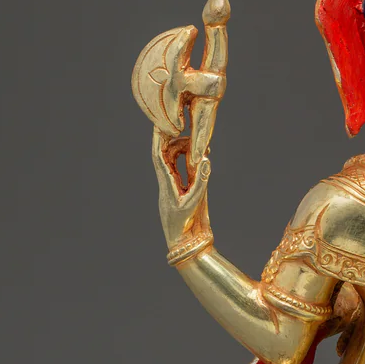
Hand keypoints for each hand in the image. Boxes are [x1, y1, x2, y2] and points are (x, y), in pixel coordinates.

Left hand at [151, 128, 211, 248]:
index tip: (160, 122)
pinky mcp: (182, 189)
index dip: (158, 137)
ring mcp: (174, 183)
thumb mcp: (194, 201)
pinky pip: (183, 169)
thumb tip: (206, 160)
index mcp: (166, 182)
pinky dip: (190, 159)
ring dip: (184, 148)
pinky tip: (202, 156)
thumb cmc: (184, 223)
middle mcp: (167, 180)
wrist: (183, 241)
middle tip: (184, 125)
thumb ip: (201, 180)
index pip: (158, 154)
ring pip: (175, 159)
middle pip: (166, 152)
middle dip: (173, 138)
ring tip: (200, 143)